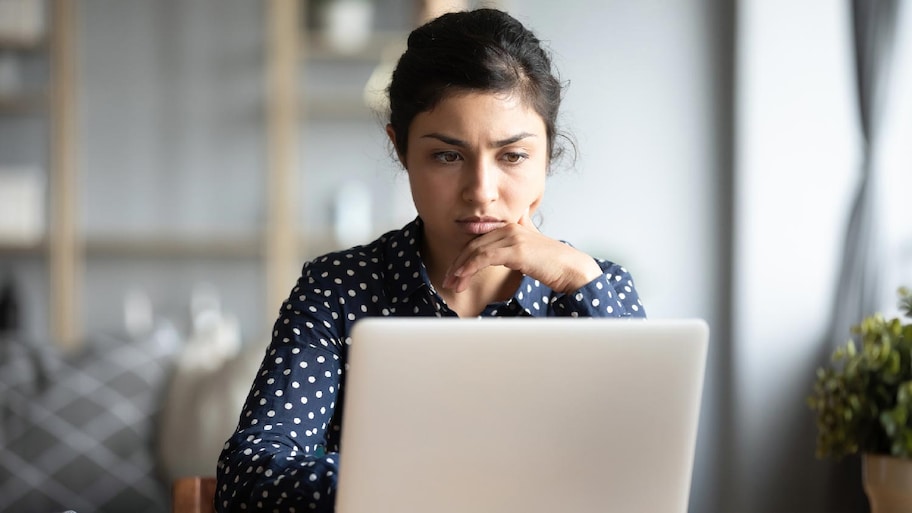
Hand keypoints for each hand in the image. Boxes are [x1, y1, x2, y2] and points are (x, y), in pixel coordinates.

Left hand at [441, 213, 602, 294]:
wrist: (571, 269)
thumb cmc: (552, 262)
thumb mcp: (531, 246)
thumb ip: (519, 236)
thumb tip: (515, 227)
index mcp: (510, 226)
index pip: (477, 239)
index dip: (463, 255)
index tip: (453, 272)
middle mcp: (509, 228)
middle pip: (473, 245)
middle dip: (457, 264)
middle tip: (448, 281)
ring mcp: (512, 237)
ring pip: (476, 251)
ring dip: (460, 269)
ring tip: (453, 285)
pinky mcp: (516, 250)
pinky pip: (484, 257)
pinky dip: (470, 268)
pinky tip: (463, 278)